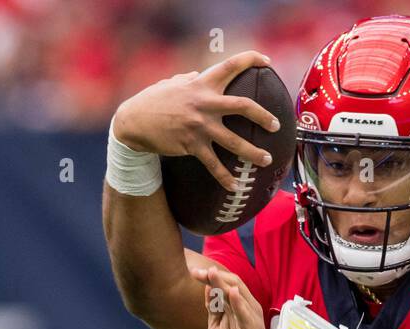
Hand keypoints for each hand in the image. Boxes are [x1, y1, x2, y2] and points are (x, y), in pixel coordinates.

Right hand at [112, 50, 281, 190]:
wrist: (133, 121)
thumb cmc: (154, 100)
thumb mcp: (172, 83)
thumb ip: (189, 79)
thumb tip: (197, 75)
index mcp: (202, 83)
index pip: (230, 65)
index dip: (251, 59)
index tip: (266, 61)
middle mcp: (204, 103)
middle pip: (243, 107)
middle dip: (263, 116)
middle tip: (276, 126)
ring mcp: (199, 126)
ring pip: (234, 142)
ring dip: (253, 152)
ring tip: (266, 160)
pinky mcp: (192, 145)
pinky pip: (213, 165)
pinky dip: (225, 177)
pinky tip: (235, 187)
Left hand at [193, 264, 271, 328]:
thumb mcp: (217, 327)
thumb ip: (214, 309)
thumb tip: (207, 288)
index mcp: (239, 307)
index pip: (226, 284)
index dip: (210, 277)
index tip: (193, 272)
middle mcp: (247, 309)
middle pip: (233, 285)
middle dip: (214, 277)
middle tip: (197, 273)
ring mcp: (251, 320)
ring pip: (239, 297)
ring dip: (225, 285)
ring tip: (212, 274)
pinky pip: (246, 317)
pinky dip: (240, 304)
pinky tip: (233, 293)